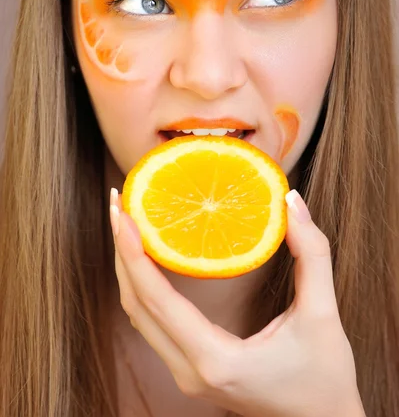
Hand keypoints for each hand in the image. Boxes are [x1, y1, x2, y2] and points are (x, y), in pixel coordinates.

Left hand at [109, 188, 364, 416]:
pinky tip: (148, 255)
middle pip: (136, 304)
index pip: (157, 299)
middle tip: (119, 203)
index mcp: (215, 360)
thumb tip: (291, 201)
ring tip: (128, 222)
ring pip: (139, 314)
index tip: (123, 212)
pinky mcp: (190, 369)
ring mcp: (185, 374)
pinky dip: (144, 285)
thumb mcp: (324, 315)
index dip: (133, 252)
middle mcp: (190, 371)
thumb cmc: (325, 378)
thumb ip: (312, 255)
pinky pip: (153, 321)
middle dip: (122, 250)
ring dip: (129, 266)